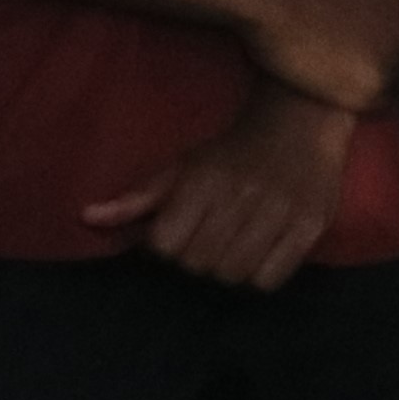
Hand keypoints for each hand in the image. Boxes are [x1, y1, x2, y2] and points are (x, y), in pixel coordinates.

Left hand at [98, 89, 357, 291]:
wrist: (302, 121)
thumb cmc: (233, 152)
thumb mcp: (182, 166)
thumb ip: (137, 198)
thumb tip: (87, 217)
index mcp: (204, 181)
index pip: (166, 245)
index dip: (167, 246)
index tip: (180, 233)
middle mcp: (241, 197)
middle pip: (199, 264)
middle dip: (198, 260)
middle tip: (211, 242)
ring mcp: (280, 212)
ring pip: (234, 274)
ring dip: (229, 270)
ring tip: (235, 250)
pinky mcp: (311, 226)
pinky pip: (271, 278)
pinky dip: (262, 275)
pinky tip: (262, 256)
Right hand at [243, 0, 398, 112]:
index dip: (379, 37)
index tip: (351, 36)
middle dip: (379, 58)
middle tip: (340, 57)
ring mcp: (392, 62)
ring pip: (393, 81)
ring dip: (372, 80)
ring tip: (337, 75)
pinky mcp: (371, 88)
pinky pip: (379, 104)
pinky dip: (363, 101)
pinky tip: (339, 93)